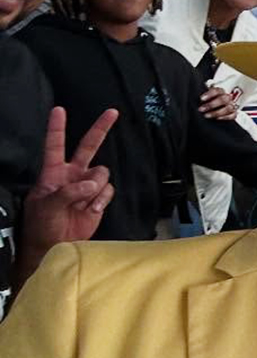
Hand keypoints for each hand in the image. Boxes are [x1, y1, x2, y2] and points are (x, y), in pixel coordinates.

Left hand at [20, 107, 117, 261]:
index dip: (57, 128)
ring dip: (95, 189)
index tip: (58, 109)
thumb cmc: (42, 226)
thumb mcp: (47, 206)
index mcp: (52, 173)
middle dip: (100, 129)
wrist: (55, 248)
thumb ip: (68, 192)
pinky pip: (107, 191)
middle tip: (112, 112)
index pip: (55, 145)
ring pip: (102, 173)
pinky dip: (101, 201)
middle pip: (88, 147)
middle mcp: (72, 175)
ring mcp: (87, 187)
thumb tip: (92, 184)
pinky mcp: (98, 199)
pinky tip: (91, 211)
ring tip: (84, 204)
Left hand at [198, 86, 238, 120]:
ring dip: (217, 112)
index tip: (201, 99)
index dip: (210, 94)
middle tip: (201, 109)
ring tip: (207, 115)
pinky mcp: (234, 113)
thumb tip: (193, 97)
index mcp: (220, 91)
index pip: (217, 90)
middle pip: (223, 99)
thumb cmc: (210, 100)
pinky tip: (217, 118)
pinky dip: (225, 117)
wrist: (220, 105)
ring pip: (228, 108)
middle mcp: (227, 97)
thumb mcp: (206, 96)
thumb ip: (203, 96)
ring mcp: (231, 105)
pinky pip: (233, 115)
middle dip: (211, 105)